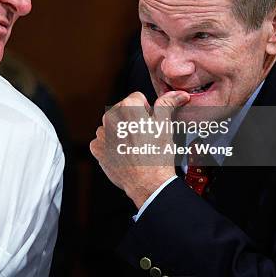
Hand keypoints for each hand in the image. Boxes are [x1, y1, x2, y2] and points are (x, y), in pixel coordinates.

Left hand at [90, 91, 188, 208]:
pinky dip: (111, 146)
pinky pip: (103, 141)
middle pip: (123, 110)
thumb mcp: (165, 125)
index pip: (137, 98)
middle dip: (132, 120)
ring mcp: (102, 133)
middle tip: (144, 136)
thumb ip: (168, 104)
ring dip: (121, 132)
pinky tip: (123, 153)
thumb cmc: (157, 154)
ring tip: (134, 147)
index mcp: (127, 107)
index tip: (150, 123)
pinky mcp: (97, 148)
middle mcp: (111, 117)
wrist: (147, 182)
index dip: (146, 110)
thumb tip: (178, 94)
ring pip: (113, 126)